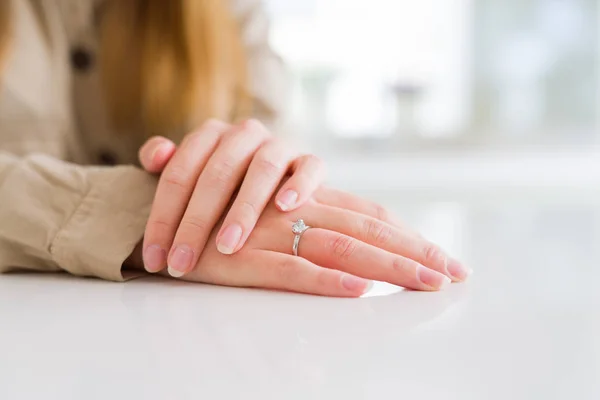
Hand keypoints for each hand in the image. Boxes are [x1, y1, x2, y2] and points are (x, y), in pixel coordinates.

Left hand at [138, 119, 325, 277]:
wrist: (281, 175)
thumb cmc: (228, 182)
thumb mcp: (194, 170)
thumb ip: (168, 164)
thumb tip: (155, 157)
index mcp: (209, 135)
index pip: (179, 173)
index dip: (163, 216)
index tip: (155, 258)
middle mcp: (243, 134)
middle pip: (217, 174)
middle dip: (196, 221)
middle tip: (183, 261)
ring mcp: (279, 145)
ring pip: (263, 170)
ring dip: (244, 209)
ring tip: (228, 246)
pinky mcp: (309, 159)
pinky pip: (308, 167)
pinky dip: (298, 184)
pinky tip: (284, 207)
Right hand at [159, 186, 469, 296]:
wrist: (153, 222)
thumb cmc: (214, 222)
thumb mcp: (266, 220)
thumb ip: (308, 231)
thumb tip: (354, 274)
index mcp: (304, 202)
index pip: (369, 216)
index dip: (408, 236)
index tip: (445, 260)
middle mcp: (294, 212)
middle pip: (367, 230)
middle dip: (413, 253)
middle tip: (455, 274)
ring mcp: (270, 234)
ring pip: (339, 247)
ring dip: (385, 267)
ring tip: (426, 284)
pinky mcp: (240, 259)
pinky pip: (288, 269)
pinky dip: (324, 281)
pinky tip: (358, 292)